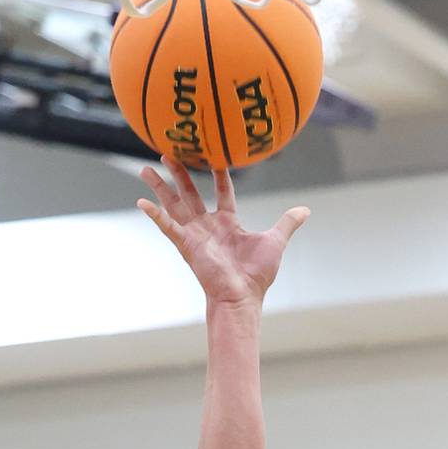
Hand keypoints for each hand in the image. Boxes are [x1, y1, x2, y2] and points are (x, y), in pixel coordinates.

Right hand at [137, 161, 307, 306]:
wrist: (242, 297)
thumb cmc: (256, 275)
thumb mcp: (275, 241)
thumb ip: (287, 223)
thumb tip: (306, 210)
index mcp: (228, 222)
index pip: (221, 191)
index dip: (218, 173)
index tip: (215, 154)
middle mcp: (208, 226)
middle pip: (190, 193)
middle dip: (179, 173)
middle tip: (168, 152)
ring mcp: (195, 234)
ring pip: (174, 204)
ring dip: (160, 187)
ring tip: (146, 169)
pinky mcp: (186, 245)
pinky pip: (167, 227)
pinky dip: (155, 215)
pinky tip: (141, 202)